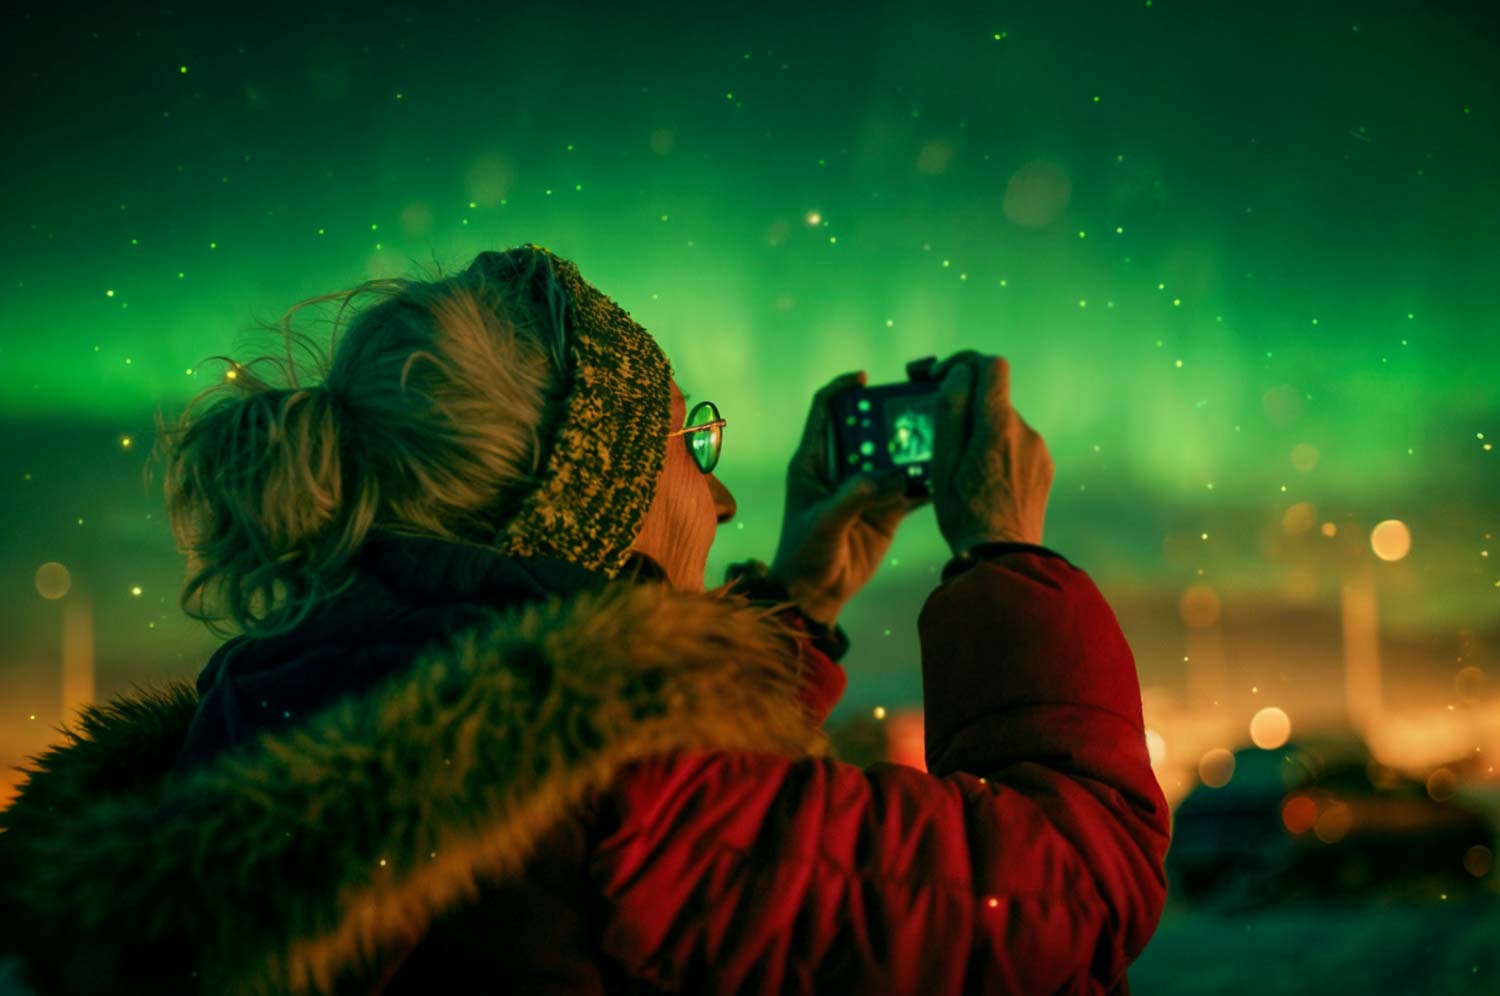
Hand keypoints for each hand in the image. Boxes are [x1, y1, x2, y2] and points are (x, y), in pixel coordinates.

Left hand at [769, 370, 930, 624]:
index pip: (825, 411)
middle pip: (868, 429)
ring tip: (938, 437)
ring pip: (893, 457)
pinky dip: (926, 482)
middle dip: (890, 417)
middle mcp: (840, 469)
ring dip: (913, 449)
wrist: (815, 596)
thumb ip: (854, 497)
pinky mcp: (885, 510)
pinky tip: (946, 475)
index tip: (865, 377)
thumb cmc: (805, 557)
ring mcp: (865, 489)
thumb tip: (892, 475)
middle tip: (917, 408)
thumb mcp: (824, 524)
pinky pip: (909, 488)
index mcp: (813, 462)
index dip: (843, 389)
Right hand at [930, 352, 1053, 551]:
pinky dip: (999, 454)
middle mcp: (1025, 431)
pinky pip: (1018, 447)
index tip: (945, 378)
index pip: (991, 365)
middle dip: (968, 409)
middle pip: (994, 398)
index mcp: (997, 425)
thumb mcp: (941, 462)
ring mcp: (1039, 450)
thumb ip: (950, 410)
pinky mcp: (1045, 468)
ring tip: (965, 473)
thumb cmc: (964, 513)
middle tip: (945, 438)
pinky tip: (986, 485)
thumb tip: (958, 373)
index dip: (965, 363)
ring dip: (983, 435)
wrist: (1003, 557)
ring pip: (1004, 425)